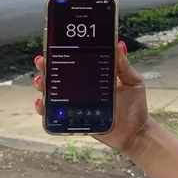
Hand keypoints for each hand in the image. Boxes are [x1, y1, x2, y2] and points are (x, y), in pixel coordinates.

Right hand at [33, 42, 151, 154]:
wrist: (136, 133)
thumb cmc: (135, 106)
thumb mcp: (133, 82)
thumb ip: (124, 66)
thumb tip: (118, 45)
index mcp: (95, 76)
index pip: (75, 62)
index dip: (62, 54)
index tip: (52, 47)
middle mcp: (83, 89)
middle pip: (59, 76)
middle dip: (47, 68)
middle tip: (42, 63)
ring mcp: (77, 105)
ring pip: (54, 94)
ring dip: (43, 86)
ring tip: (41, 82)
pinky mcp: (75, 120)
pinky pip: (56, 115)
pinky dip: (45, 109)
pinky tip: (42, 103)